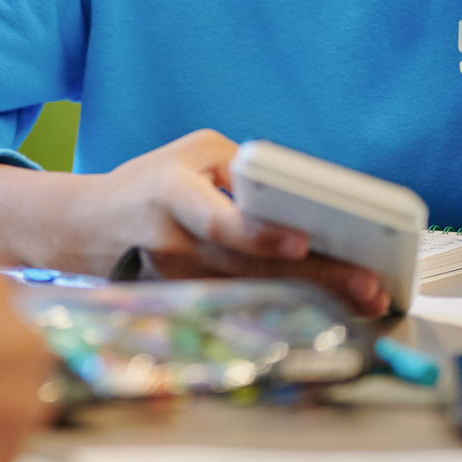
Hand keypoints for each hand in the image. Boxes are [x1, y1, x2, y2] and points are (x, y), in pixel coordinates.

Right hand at [0, 131, 389, 315]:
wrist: (93, 224)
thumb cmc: (156, 179)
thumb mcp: (194, 154)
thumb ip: (244, 171)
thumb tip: (304, 199)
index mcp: (170, 193)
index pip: (217, 219)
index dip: (257, 235)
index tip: (300, 242)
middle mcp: (173, 242)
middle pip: (250, 266)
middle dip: (314, 277)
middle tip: (368, 286)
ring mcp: (180, 279)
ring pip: (254, 292)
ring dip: (314, 297)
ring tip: (365, 298)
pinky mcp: (190, 300)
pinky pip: (246, 303)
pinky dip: (291, 305)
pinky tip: (335, 307)